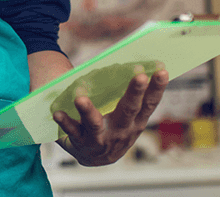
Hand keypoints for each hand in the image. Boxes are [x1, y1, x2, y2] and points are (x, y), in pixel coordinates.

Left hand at [53, 69, 168, 165]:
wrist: (94, 156)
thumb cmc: (111, 127)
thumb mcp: (125, 115)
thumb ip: (129, 94)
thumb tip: (136, 63)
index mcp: (135, 121)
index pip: (149, 103)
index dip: (157, 88)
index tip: (161, 70)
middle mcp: (122, 131)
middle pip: (129, 110)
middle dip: (135, 92)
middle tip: (139, 76)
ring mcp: (101, 139)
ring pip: (95, 124)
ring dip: (88, 111)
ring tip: (80, 99)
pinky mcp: (81, 143)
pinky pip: (71, 131)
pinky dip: (65, 122)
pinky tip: (58, 113)